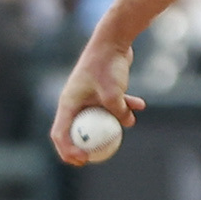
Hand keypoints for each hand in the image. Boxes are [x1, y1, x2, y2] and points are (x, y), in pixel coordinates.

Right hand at [51, 41, 141, 164]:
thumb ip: (119, 111)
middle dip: (87, 145)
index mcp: (68, 102)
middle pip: (77, 129)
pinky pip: (111, 104)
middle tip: (97, 157)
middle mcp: (75, 100)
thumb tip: (128, 124)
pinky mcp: (102, 88)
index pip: (60, 133)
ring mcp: (88, 94)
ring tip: (126, 125)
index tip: (83, 160)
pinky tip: (140, 105)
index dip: (68, 151)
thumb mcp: (113, 92)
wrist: (113, 39)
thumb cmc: (107, 64)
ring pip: (97, 117)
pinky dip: (124, 106)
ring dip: (111, 123)